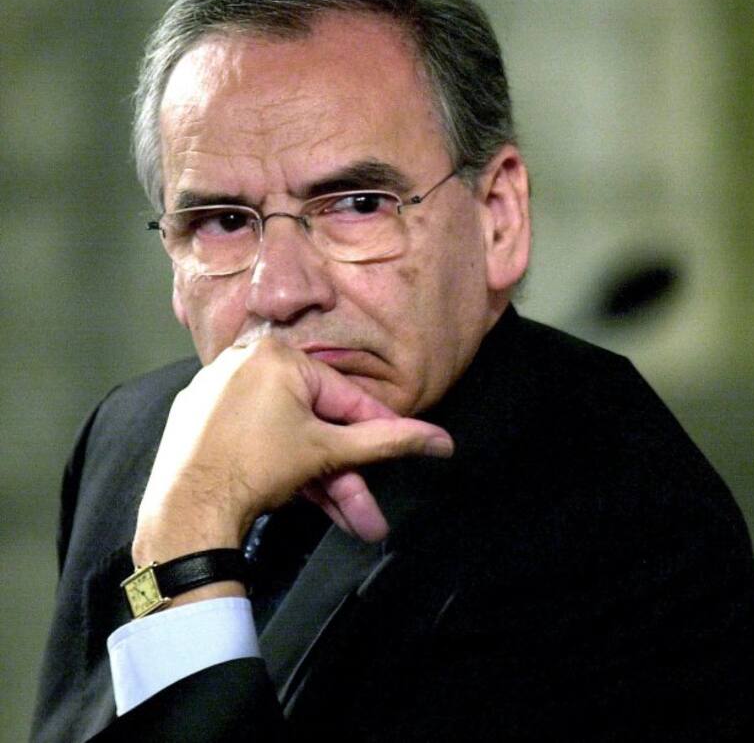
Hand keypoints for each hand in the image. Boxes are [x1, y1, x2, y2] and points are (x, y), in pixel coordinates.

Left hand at [132, 338, 452, 569]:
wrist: (185, 512)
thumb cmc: (258, 469)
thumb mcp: (331, 452)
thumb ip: (388, 442)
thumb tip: (443, 442)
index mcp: (278, 355)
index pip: (346, 397)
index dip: (381, 430)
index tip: (410, 446)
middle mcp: (243, 361)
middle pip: (315, 423)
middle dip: (346, 476)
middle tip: (367, 514)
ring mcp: (214, 392)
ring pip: (286, 436)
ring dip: (319, 481)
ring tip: (343, 522)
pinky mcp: (196, 421)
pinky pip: (253, 438)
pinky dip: (280, 466)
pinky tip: (298, 498)